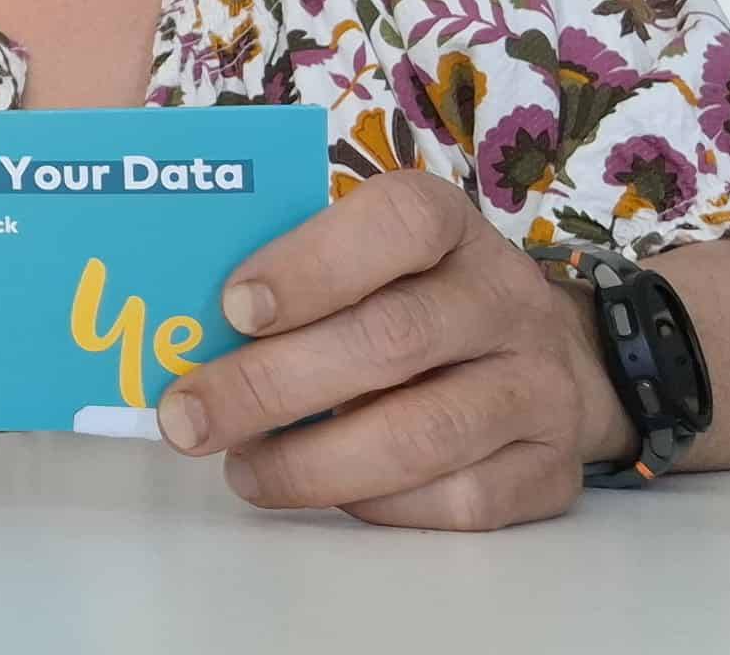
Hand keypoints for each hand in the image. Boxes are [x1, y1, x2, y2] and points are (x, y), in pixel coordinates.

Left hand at [154, 172, 633, 530]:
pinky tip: (320, 492)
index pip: (397, 223)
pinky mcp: (551, 471)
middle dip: (271, 386)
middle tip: (189, 417)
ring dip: (311, 462)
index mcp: (448, 223)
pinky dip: (375, 505)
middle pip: (390, 340)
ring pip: (422, 435)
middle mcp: (504, 298)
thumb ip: (288, 273)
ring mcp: (537, 387)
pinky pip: (459, 501)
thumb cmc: (408, 295)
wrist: (546, 357)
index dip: (311, 266)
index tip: (233, 308)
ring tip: (241, 468)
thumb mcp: (362, 255)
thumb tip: (178, 323)